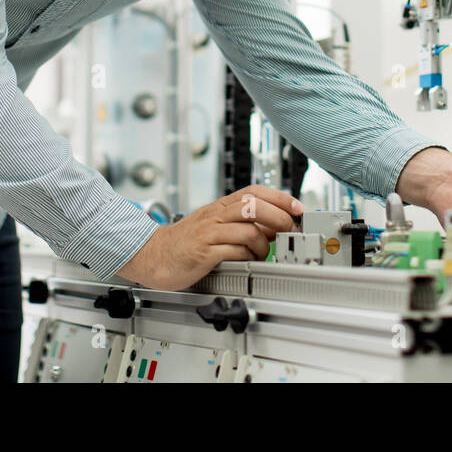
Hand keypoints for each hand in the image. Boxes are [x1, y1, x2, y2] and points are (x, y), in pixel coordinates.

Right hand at [116, 185, 303, 289]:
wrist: (153, 255)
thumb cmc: (185, 242)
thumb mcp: (214, 225)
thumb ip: (240, 223)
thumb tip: (273, 227)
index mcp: (220, 206)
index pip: (255, 191)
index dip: (280, 197)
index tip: (297, 208)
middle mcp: (215, 215)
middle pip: (254, 205)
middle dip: (279, 217)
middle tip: (289, 230)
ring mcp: (209, 232)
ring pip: (248, 228)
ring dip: (264, 243)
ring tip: (264, 252)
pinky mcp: (204, 252)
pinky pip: (234, 250)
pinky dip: (246, 255)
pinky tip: (247, 260)